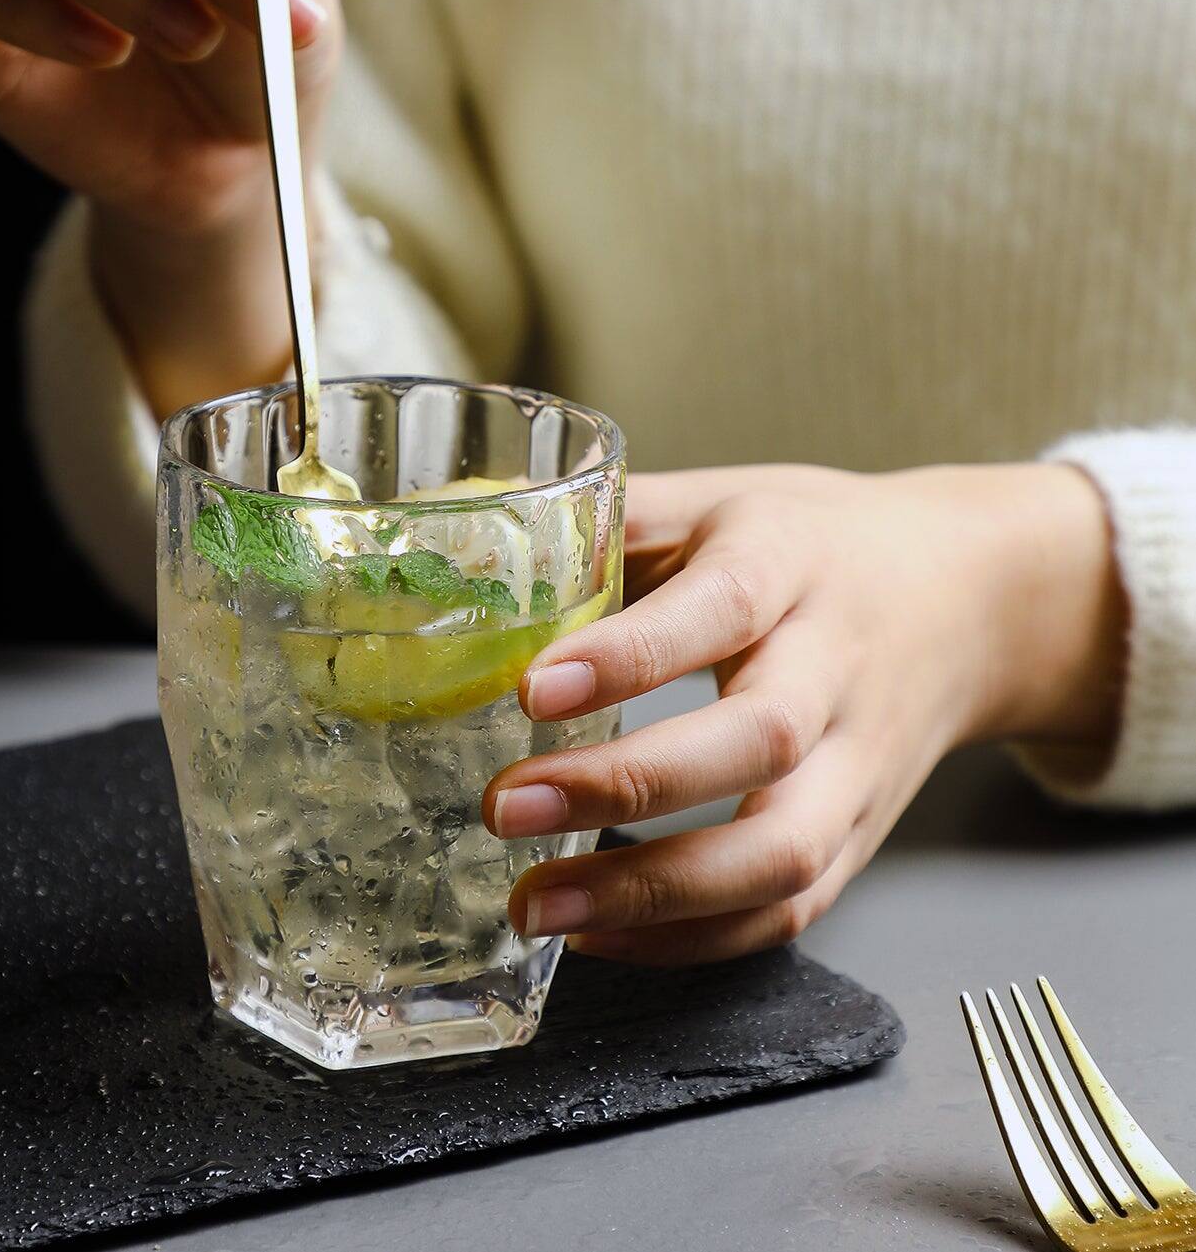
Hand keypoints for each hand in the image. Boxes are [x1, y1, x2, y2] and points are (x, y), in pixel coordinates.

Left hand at [482, 463, 1125, 964]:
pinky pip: (790, 910)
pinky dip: (693, 940)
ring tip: (538, 905)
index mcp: (791, 562)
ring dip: (653, 896)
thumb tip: (472, 539)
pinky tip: (600, 937)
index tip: (532, 690)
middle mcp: (835, 668)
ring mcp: (859, 765)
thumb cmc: (814, 545)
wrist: (968, 598)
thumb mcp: (720, 500)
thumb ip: (612, 519)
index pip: (720, 607)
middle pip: (756, 741)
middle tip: (506, 807)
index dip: (630, 655)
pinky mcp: (861, 837)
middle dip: (626, 786)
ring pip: (781, 852)